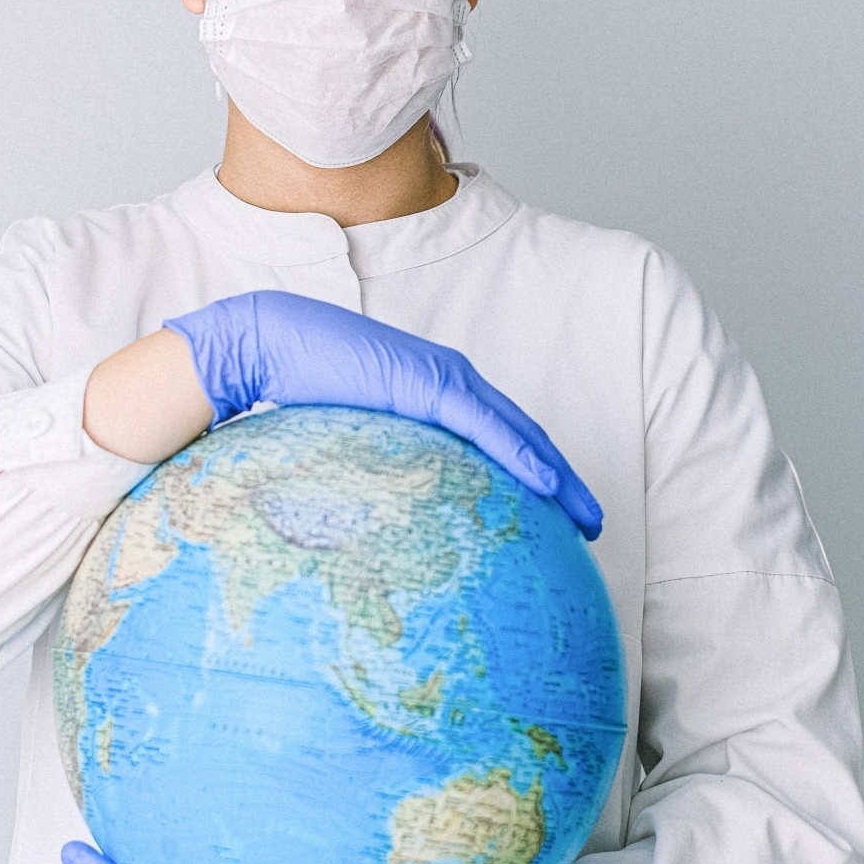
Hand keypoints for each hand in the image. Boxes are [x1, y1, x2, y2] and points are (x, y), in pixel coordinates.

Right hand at [163, 290, 601, 539]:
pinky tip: (548, 484)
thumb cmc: (303, 387)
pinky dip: (523, 455)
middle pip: (522, 436)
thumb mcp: (352, 435)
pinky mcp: (430, 383)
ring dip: (556, 475)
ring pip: (518, 433)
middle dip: (562, 480)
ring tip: (583, 515)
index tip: (557, 510)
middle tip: (588, 522)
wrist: (274, 340)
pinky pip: (488, 427)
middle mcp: (451, 383)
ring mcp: (445, 380)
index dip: (534, 469)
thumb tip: (372, 515)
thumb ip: (374, 464)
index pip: (498, 436)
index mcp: (435, 393)